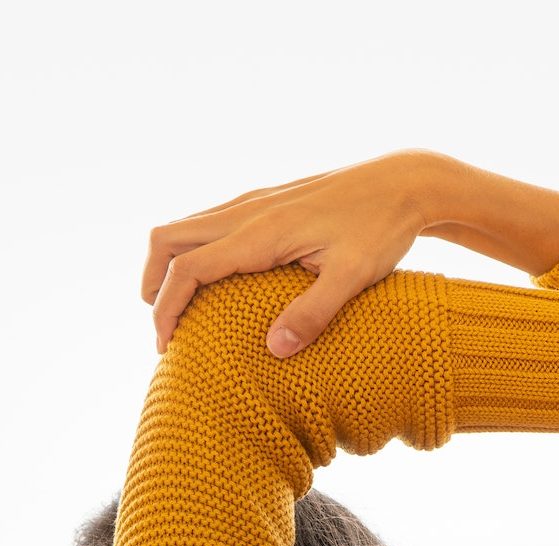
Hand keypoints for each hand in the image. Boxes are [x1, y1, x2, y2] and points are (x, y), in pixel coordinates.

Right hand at [141, 149, 440, 357]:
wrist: (405, 181)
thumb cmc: (382, 229)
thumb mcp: (353, 276)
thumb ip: (314, 313)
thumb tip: (274, 350)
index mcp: (261, 232)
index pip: (190, 268)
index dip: (168, 308)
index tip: (166, 346)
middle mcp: (248, 211)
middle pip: (170, 239)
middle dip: (154, 284)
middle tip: (162, 331)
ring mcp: (256, 202)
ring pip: (187, 227)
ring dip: (170, 266)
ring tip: (177, 310)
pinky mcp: (268, 202)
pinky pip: (211, 224)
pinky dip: (194, 254)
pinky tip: (213, 284)